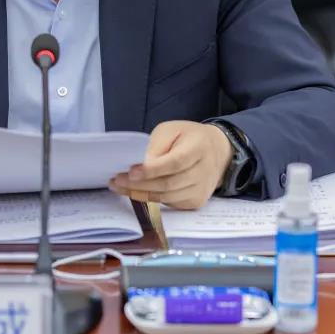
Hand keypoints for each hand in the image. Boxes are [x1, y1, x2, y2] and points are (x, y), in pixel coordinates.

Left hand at [109, 120, 231, 209]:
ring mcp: (201, 190)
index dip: (152, 170)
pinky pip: (170, 203)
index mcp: (199, 148)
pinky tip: (135, 192)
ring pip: (167, 197)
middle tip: (117, 180)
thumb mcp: (171, 130)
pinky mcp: (196, 202)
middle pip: (169, 183)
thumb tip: (140, 165)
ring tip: (119, 186)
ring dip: (140, 194)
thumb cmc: (187, 137)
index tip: (131, 172)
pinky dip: (150, 199)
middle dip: (140, 184)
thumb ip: (156, 145)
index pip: (175, 162)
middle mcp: (204, 172)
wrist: (217, 152)